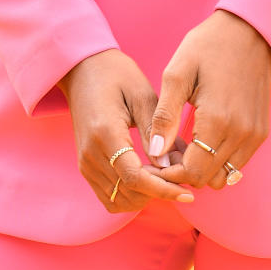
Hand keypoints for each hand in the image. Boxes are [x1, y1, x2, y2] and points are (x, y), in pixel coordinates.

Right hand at [58, 49, 195, 212]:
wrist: (83, 69)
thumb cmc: (116, 75)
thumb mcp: (142, 94)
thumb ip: (155, 131)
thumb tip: (169, 165)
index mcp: (105, 133)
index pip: (134, 177)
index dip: (163, 190)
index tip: (187, 194)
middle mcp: (90, 154)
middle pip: (128, 192)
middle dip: (159, 192)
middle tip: (183, 180)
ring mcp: (85, 163)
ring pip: (118, 200)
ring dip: (145, 196)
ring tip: (167, 178)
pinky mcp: (85, 166)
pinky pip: (109, 196)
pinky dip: (131, 195)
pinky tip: (149, 179)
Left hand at [144, 9, 270, 191]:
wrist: (248, 31)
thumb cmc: (207, 47)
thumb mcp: (177, 74)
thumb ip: (165, 116)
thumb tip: (155, 152)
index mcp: (217, 121)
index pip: (192, 173)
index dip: (170, 173)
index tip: (157, 159)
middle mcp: (241, 134)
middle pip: (208, 179)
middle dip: (185, 173)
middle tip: (169, 152)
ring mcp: (254, 135)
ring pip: (225, 177)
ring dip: (204, 169)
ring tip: (187, 146)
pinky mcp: (261, 132)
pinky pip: (238, 164)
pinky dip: (220, 161)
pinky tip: (205, 140)